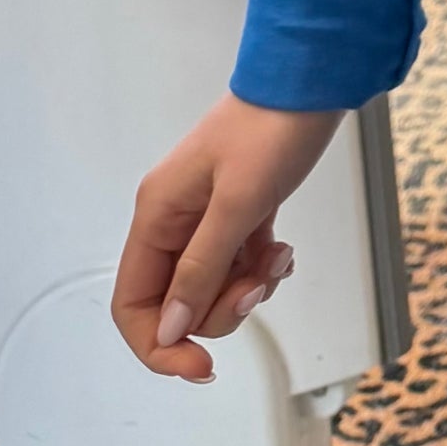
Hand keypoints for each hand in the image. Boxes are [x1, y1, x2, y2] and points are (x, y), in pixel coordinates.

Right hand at [112, 94, 342, 382]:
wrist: (312, 80)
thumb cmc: (273, 129)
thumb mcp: (237, 203)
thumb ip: (201, 269)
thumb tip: (171, 330)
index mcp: (157, 215)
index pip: (134, 304)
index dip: (159, 344)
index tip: (200, 365)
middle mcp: (174, 219)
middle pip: (177, 303)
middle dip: (220, 310)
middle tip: (258, 284)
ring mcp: (207, 216)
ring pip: (212, 287)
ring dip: (248, 286)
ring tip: (278, 257)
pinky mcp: (239, 211)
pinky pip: (238, 264)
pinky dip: (261, 268)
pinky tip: (283, 250)